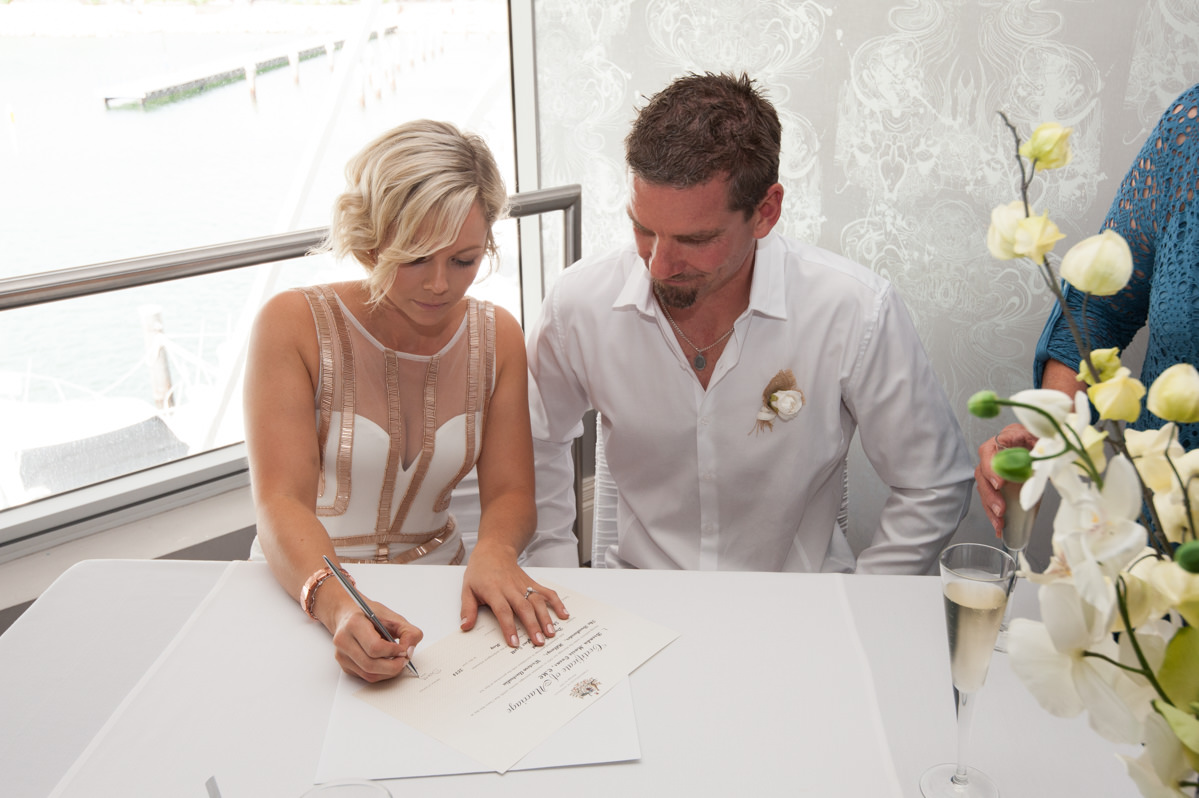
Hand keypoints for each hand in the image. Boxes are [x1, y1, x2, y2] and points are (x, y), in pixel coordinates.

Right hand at [324, 594, 422, 682]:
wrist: (350, 614)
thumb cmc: (371, 614)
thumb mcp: (394, 617)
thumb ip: (408, 632)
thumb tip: (409, 652)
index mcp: (354, 623)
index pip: (374, 647)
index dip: (393, 652)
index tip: (404, 650)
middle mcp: (344, 640)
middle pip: (370, 665)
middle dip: (393, 666)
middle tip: (404, 660)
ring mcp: (342, 655)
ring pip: (368, 674)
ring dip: (388, 672)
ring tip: (397, 662)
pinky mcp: (344, 665)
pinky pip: (365, 677)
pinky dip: (380, 674)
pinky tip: (386, 663)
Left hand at [461, 541, 568, 647]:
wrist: (494, 551)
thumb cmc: (480, 572)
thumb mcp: (467, 589)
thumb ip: (468, 609)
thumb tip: (465, 626)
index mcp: (493, 590)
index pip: (503, 610)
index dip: (509, 627)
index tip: (514, 643)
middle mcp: (510, 588)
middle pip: (523, 607)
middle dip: (532, 625)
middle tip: (538, 642)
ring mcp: (523, 585)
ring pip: (537, 601)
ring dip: (546, 617)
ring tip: (551, 633)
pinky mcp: (532, 583)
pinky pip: (546, 592)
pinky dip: (556, 602)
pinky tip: (564, 614)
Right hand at [975, 422, 1037, 536]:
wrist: (1048, 440)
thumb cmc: (1044, 437)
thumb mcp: (1046, 439)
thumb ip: (1045, 448)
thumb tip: (1047, 460)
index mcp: (1006, 437)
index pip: (989, 450)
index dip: (991, 468)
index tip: (1000, 484)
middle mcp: (995, 452)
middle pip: (982, 473)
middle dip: (990, 494)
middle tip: (1000, 509)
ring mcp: (995, 468)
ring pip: (984, 488)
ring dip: (990, 507)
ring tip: (999, 522)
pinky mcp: (1000, 481)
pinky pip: (992, 496)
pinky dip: (994, 512)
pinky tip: (1000, 526)